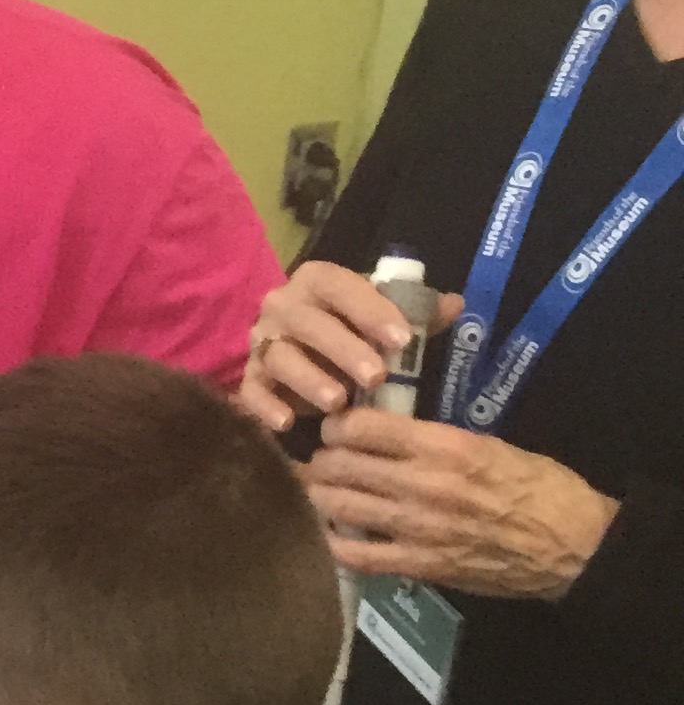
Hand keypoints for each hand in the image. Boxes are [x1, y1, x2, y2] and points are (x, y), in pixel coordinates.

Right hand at [238, 263, 463, 429]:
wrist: (308, 352)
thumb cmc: (356, 331)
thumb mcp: (388, 319)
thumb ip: (419, 314)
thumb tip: (454, 305)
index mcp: (316, 283)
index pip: (337, 285)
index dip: (368, 309)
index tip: (402, 339)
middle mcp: (282, 307)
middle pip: (305, 322)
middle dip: (342, 349)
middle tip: (376, 377)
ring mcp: (262, 343)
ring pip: (279, 357)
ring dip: (308, 379)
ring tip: (338, 403)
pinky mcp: (250, 378)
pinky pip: (251, 390)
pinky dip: (265, 406)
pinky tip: (287, 422)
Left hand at [305, 409, 619, 597]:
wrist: (574, 546)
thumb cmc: (538, 488)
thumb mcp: (487, 444)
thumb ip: (431, 439)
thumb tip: (380, 433)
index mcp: (443, 446)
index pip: (358, 427)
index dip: (336, 427)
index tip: (336, 430)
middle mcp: (422, 484)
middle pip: (336, 465)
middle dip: (321, 460)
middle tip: (326, 463)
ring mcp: (416, 528)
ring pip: (334, 505)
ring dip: (321, 496)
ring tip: (326, 492)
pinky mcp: (418, 565)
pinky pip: (353, 554)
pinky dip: (333, 541)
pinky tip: (334, 532)